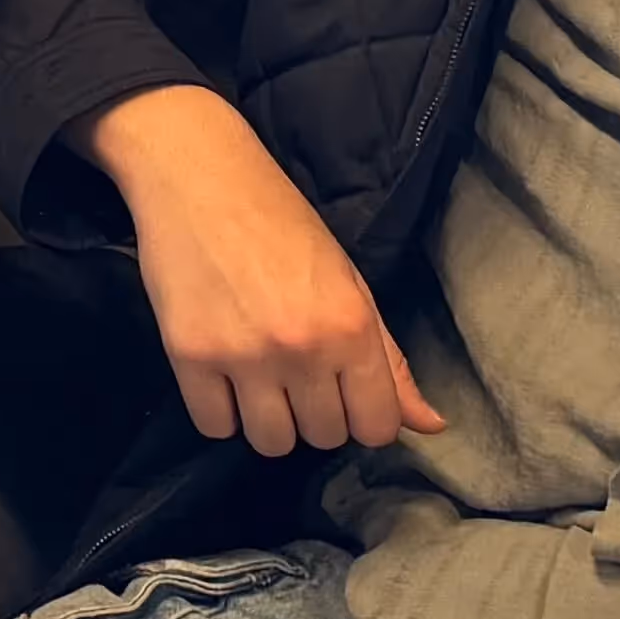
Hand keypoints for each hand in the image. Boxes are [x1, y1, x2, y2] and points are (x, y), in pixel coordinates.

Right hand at [87, 84, 443, 454]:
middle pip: (322, 438)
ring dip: (267, 418)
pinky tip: (219, 373)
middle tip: (293, 371)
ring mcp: (243, 355)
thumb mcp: (350, 283)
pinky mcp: (188, 355)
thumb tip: (430, 425)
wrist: (198, 175)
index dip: (362, 417)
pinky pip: (213, 426)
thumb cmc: (281, 222)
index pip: (377, 428)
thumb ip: (388, 359)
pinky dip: (219, 410)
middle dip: (313, 414)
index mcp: (352, 327)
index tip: (341, 392)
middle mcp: (303, 348)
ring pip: (270, 443)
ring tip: (256, 377)